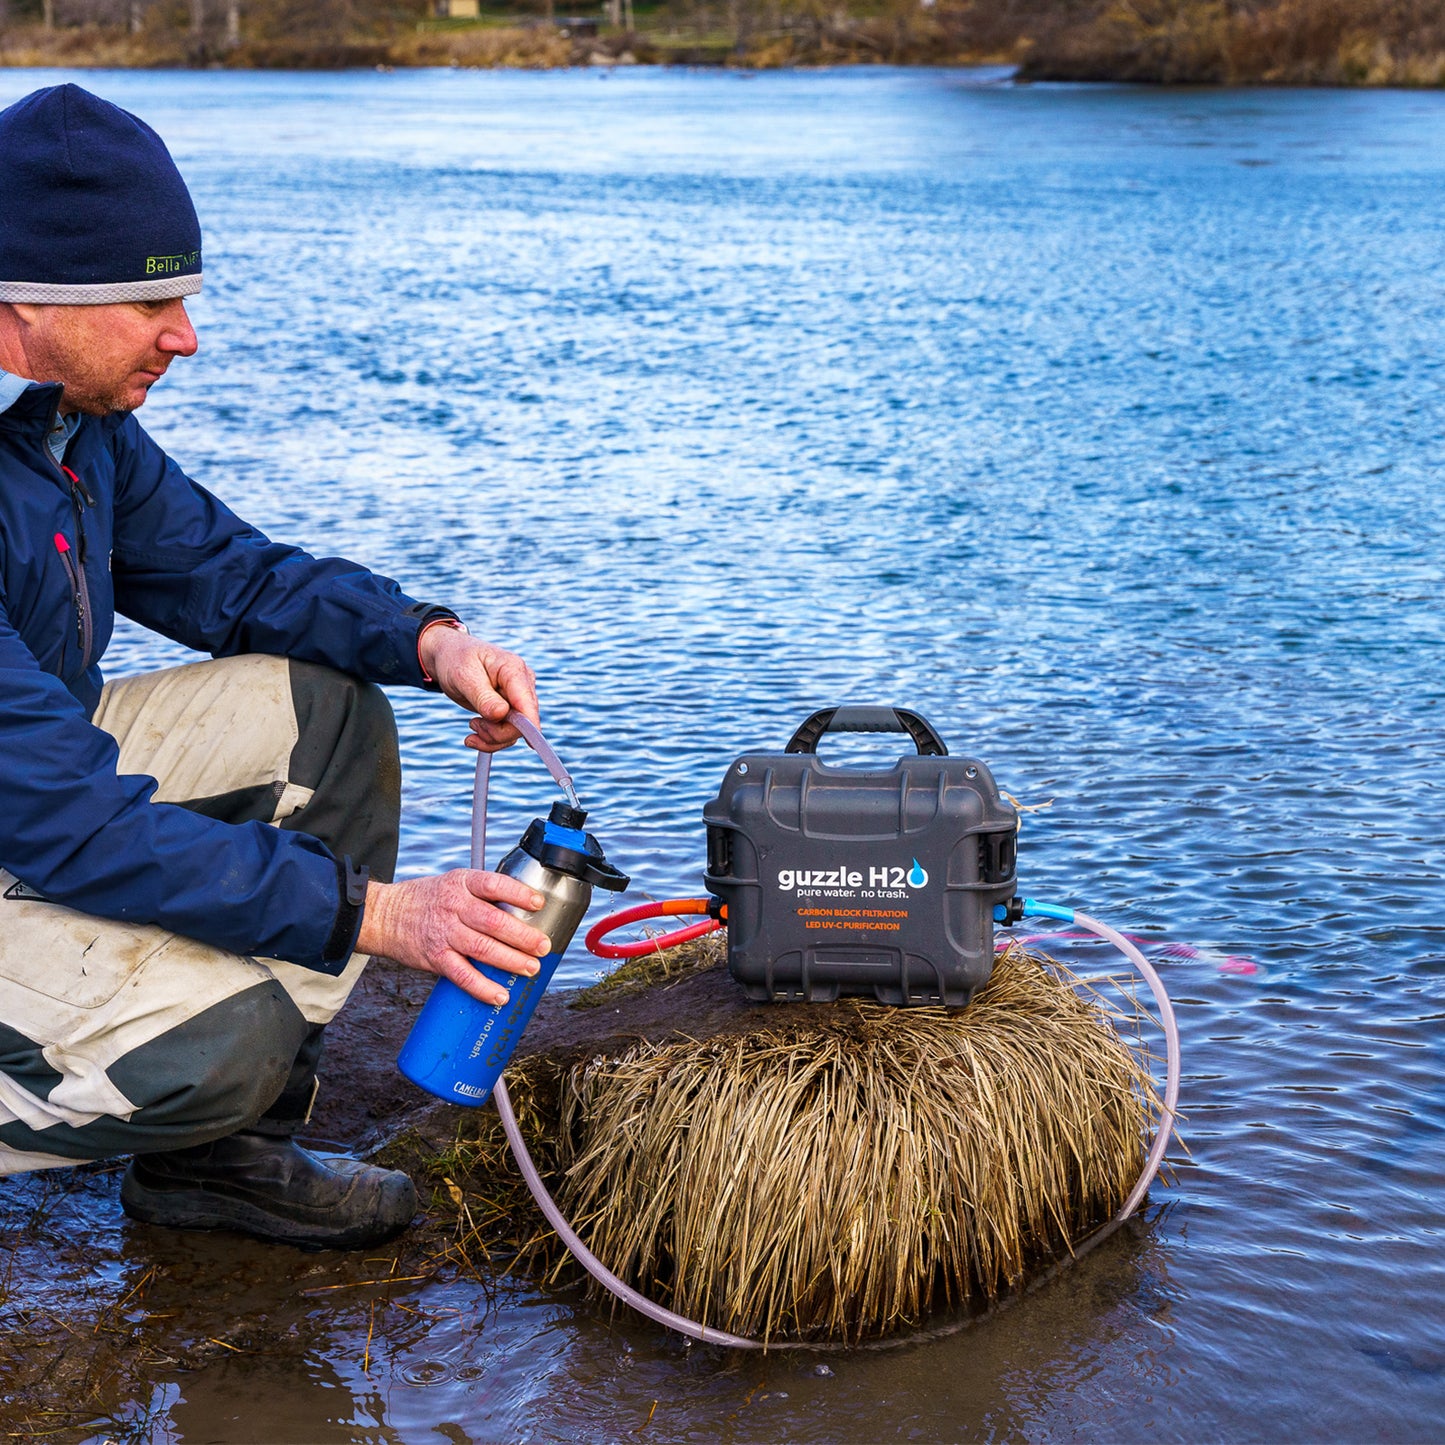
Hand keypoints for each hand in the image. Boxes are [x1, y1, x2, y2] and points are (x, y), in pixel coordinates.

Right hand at [357, 871, 550, 1005]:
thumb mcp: (453, 884)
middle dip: (523, 936)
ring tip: (530, 968)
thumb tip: (523, 913)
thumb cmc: (427, 900)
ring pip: (482, 948)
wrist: (384, 916)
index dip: (518, 894)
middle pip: (493, 921)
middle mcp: (453, 906)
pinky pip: (462, 975)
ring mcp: (444, 933)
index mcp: (462, 883)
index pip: (494, 884)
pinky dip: (483, 987)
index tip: (539, 904)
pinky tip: (500, 995)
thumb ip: (483, 895)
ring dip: (510, 961)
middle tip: (543, 947)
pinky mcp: (435, 958)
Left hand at [418, 625, 539, 752]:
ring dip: (491, 738)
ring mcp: (517, 698)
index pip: (527, 702)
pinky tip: (474, 735)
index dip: (531, 725)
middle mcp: (522, 684)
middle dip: (497, 732)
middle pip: (523, 721)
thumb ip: (483, 696)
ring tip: (471, 727)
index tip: (531, 745)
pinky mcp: (511, 709)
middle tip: (472, 725)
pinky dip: (490, 739)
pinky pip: (507, 732)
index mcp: (513, 669)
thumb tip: (501, 715)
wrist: (449, 656)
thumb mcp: (463, 675)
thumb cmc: (456, 659)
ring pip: (515, 731)